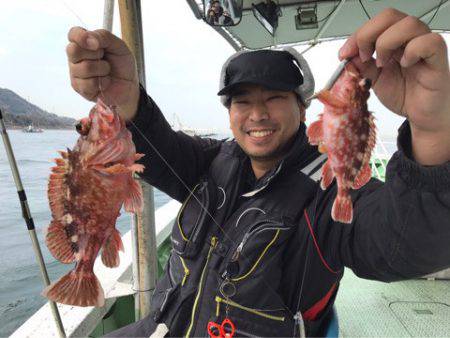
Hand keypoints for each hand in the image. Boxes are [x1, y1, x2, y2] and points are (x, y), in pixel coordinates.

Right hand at [67, 27, 139, 119]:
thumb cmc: (122, 65)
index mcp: (84, 43)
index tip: (96, 45)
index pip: (73, 34)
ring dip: (103, 70)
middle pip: (73, 50)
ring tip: (107, 71)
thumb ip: (103, 37)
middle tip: (104, 58)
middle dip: (95, 54)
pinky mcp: (79, 87)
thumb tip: (88, 38)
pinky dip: (103, 82)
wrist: (129, 86)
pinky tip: (105, 82)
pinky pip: (89, 83)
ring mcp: (75, 72)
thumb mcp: (119, 46)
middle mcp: (76, 57)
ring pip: (84, 68)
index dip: (81, 37)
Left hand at [339, 8, 449, 164]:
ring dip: (387, 42)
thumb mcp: (372, 80)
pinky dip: (412, 51)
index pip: (374, 23)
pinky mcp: (437, 58)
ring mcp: (424, 45)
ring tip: (382, 63)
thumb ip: (360, 66)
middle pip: (389, 16)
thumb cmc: (403, 94)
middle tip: (363, 57)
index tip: (344, 54)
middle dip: (368, 35)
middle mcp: (409, 38)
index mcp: (392, 40)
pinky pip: (429, 42)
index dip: (357, 35)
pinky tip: (405, 64)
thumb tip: (346, 56)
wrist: (420, 114)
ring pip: (409, 24)